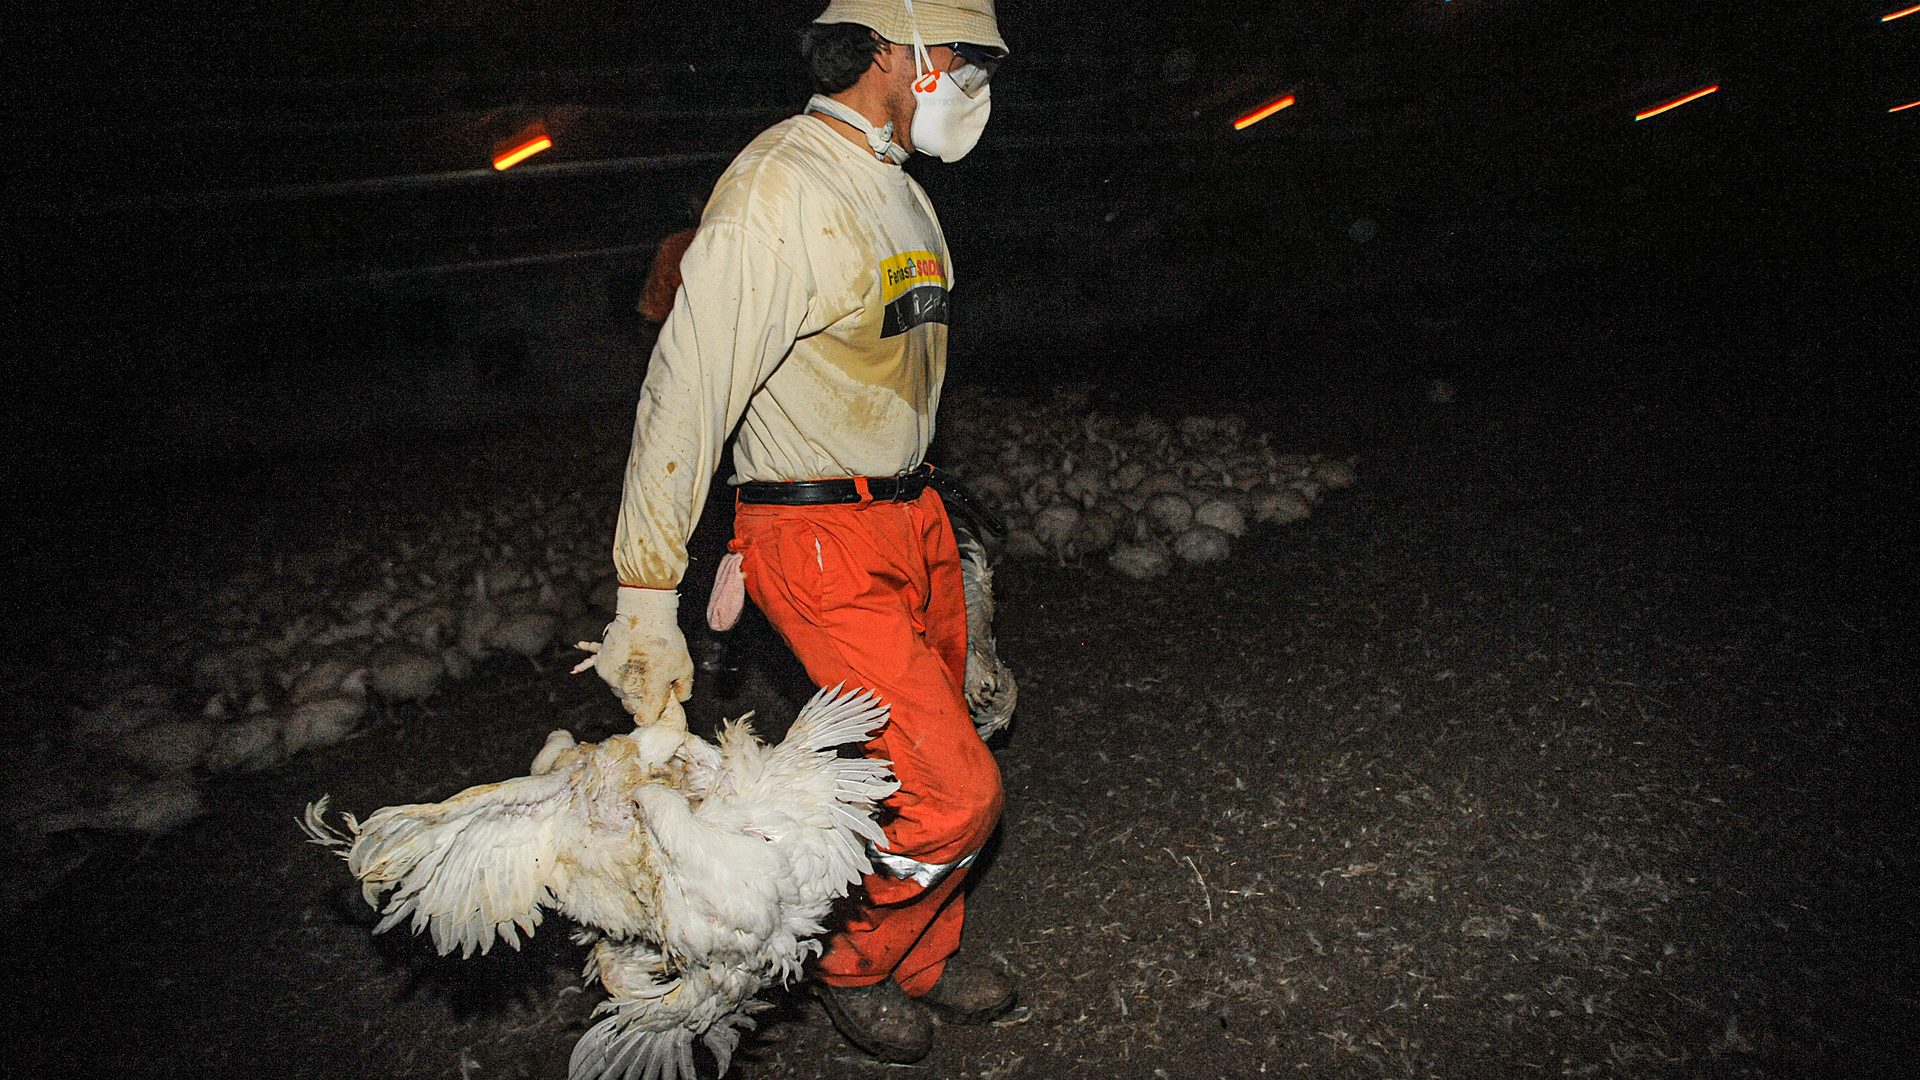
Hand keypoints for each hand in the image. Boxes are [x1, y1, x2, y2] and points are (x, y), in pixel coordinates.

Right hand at [571, 587, 692, 725]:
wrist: (645, 616)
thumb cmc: (667, 641)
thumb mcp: (685, 667)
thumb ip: (683, 690)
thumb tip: (678, 699)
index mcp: (648, 694)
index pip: (644, 718)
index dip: (652, 713)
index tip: (656, 705)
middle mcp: (627, 690)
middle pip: (631, 704)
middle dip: (640, 697)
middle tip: (651, 680)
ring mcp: (611, 679)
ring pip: (618, 690)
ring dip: (627, 684)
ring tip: (639, 664)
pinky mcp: (601, 666)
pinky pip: (602, 674)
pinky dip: (605, 671)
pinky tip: (577, 670)